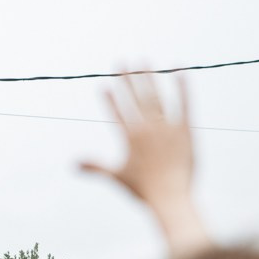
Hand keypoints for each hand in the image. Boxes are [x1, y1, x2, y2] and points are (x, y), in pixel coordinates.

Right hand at [81, 72, 209, 254]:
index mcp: (129, 137)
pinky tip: (179, 72)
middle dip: (128, 79)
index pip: (117, 112)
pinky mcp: (185, 130)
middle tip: (122, 62)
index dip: (110, 98)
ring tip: (144, 62)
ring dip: (149, 78)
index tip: (104, 85)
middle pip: (135, 98)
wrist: (171, 196)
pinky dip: (182, 87)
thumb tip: (73, 164)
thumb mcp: (116, 176)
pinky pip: (184, 104)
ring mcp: (167, 127)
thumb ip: (95, 166)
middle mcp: (146, 127)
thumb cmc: (143, 189)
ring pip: (156, 97)